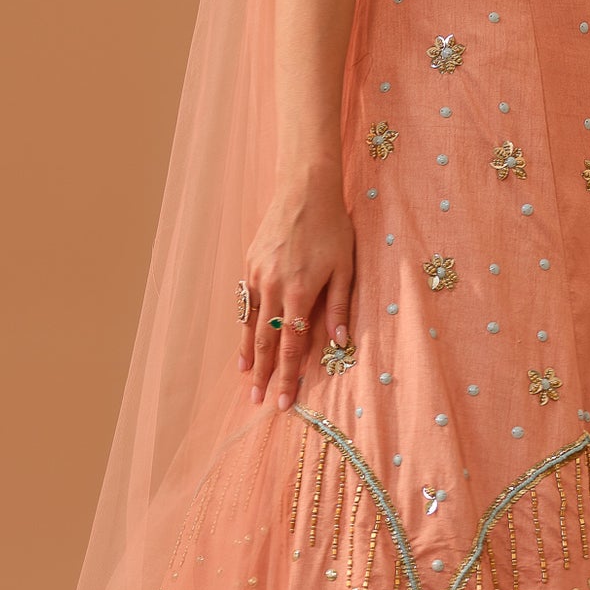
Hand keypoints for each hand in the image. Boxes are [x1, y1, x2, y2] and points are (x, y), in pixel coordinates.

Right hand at [238, 166, 354, 412]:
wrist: (304, 188)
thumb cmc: (332, 226)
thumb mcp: (345, 266)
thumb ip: (339, 306)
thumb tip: (338, 343)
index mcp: (300, 291)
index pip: (291, 345)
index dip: (287, 376)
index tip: (283, 401)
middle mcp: (274, 286)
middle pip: (266, 340)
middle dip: (263, 374)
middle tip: (257, 401)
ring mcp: (257, 274)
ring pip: (251, 323)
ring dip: (249, 354)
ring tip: (246, 378)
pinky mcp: (250, 263)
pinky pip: (246, 302)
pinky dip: (244, 325)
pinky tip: (244, 341)